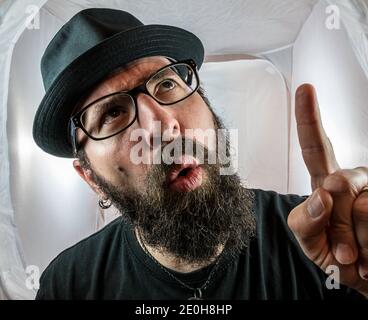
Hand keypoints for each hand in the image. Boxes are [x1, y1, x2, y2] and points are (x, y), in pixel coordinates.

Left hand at [287, 84, 367, 296]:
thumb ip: (307, 221)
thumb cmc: (337, 258)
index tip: (305, 87)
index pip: (315, 148)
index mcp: (328, 183)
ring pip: (364, 207)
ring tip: (360, 256)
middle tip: (343, 254)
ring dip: (357, 243)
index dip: (308, 118)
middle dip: (337, 226)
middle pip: (339, 182)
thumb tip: (323, 192)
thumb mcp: (312, 243)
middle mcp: (356, 179)